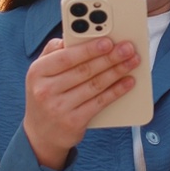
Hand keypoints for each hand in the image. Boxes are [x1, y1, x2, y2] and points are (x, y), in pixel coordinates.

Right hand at [22, 36, 140, 169]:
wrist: (40, 134)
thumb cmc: (45, 95)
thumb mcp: (40, 73)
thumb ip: (54, 52)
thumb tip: (74, 36)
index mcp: (37, 72)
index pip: (66, 57)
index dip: (89, 48)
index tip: (108, 41)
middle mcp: (45, 90)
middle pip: (84, 70)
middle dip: (109, 57)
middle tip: (128, 48)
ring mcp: (59, 108)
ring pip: (95, 85)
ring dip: (117, 72)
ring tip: (132, 62)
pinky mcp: (73, 122)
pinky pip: (100, 102)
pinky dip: (116, 91)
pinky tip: (128, 82)